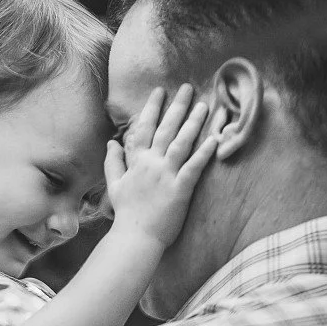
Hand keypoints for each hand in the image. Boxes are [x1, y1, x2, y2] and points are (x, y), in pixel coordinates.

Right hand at [105, 84, 221, 249]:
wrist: (134, 237)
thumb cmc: (126, 213)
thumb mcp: (114, 185)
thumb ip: (113, 162)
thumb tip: (111, 142)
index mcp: (135, 162)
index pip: (143, 129)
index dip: (151, 109)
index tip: (159, 91)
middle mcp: (150, 164)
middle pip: (165, 130)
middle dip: (175, 107)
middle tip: (186, 88)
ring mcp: (166, 176)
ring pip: (181, 143)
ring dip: (193, 123)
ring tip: (204, 105)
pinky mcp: (180, 190)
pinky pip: (194, 167)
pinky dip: (204, 153)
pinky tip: (215, 139)